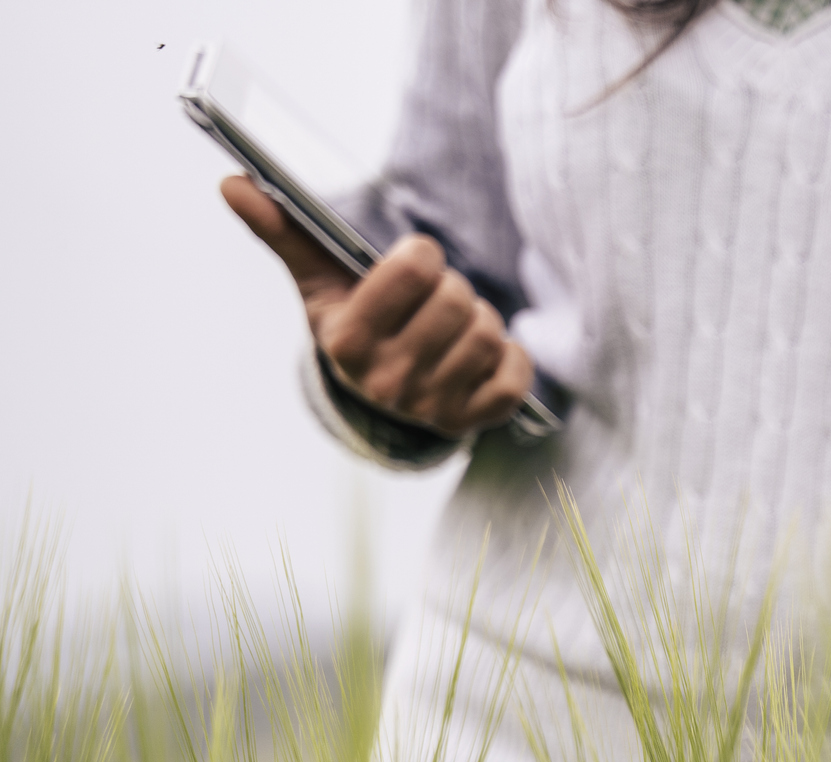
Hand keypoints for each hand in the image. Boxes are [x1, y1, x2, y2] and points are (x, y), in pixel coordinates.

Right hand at [221, 174, 533, 437]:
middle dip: (453, 289)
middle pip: (457, 302)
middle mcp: (387, 381)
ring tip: (455, 326)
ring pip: (488, 337)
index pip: (415, 270)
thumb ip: (282, 231)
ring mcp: (429, 408)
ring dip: (481, 322)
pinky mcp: (469, 423)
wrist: (372, 395)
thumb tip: (232, 184)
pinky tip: (483, 355)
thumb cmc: (350, 319)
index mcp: (347, 340)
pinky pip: (513, 380)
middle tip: (436, 299)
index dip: (423, 254)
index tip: (413, 262)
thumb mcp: (316, 280)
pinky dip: (510, 360)